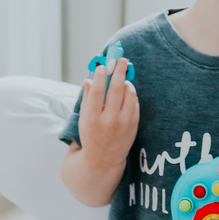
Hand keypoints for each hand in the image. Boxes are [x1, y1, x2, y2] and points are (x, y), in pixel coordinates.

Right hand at [76, 56, 138, 175]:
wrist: (103, 160)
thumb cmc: (91, 135)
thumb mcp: (84, 119)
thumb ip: (87, 99)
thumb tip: (90, 80)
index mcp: (92, 119)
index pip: (96, 93)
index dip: (100, 78)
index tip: (103, 66)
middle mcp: (109, 121)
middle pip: (116, 90)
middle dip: (119, 72)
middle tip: (121, 59)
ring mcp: (123, 124)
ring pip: (129, 95)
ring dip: (126, 82)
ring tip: (122, 77)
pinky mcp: (134, 125)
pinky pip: (135, 103)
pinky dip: (131, 95)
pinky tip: (126, 92)